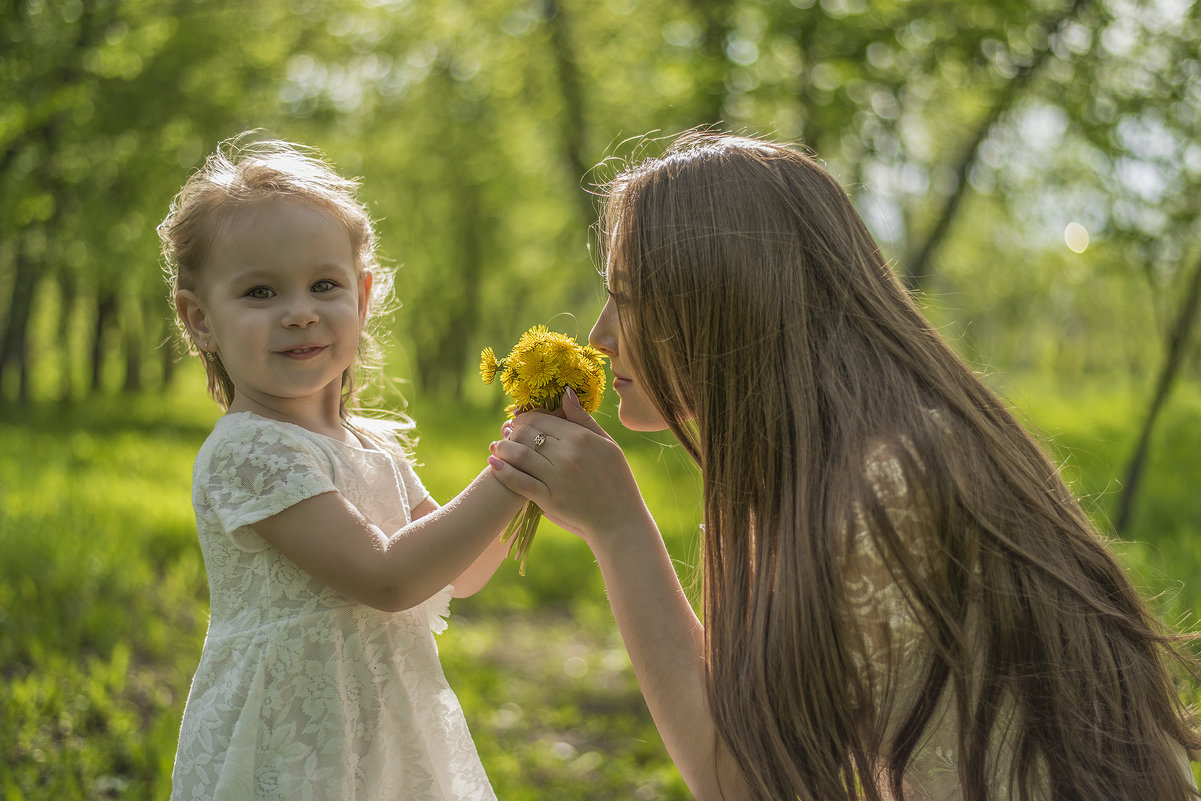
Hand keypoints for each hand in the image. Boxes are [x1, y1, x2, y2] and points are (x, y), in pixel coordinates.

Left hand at [488, 389, 650, 542]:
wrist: (619, 519)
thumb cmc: (616, 479)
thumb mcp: (607, 443)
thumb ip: (583, 419)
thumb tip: (565, 392)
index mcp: (581, 437)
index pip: (540, 418)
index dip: (524, 418)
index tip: (519, 422)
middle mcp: (567, 454)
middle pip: (525, 433)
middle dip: (511, 431)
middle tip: (506, 434)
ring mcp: (556, 477)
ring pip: (518, 454)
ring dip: (502, 448)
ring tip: (497, 447)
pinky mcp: (548, 499)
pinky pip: (518, 481)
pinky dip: (502, 470)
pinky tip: (493, 464)